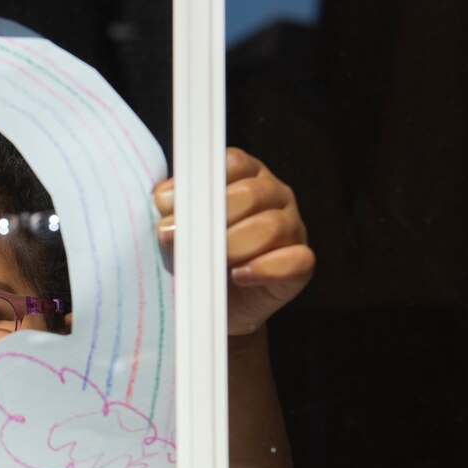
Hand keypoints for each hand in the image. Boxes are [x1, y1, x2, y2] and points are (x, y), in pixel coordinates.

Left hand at [153, 148, 314, 335]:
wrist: (212, 305)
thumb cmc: (196, 258)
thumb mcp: (178, 236)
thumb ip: (174, 220)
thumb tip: (167, 217)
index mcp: (244, 177)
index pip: (233, 163)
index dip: (200, 183)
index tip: (166, 204)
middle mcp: (273, 196)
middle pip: (252, 194)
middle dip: (215, 217)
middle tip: (188, 239)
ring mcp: (292, 227)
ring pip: (272, 226)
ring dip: (235, 245)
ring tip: (211, 261)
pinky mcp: (300, 264)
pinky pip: (296, 260)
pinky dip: (265, 268)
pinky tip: (239, 275)